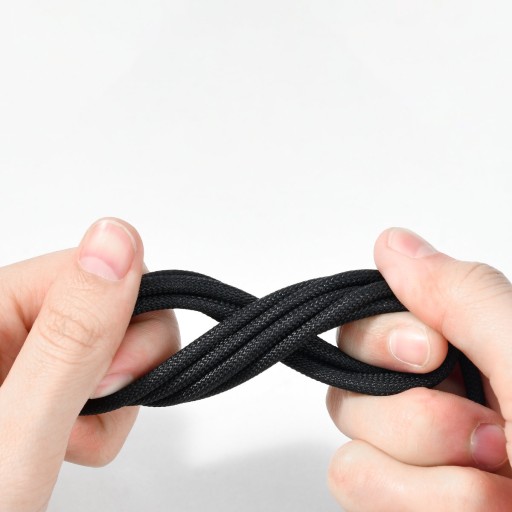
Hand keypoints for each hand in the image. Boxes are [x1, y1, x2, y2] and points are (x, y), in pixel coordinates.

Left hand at [0, 218, 179, 511]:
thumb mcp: (18, 429)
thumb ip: (72, 336)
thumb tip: (117, 237)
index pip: (96, 265)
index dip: (126, 316)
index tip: (110, 376)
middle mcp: (9, 320)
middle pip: (114, 303)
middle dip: (123, 362)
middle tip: (85, 411)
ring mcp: (30, 351)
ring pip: (117, 342)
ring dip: (114, 398)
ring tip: (67, 441)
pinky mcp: (48, 378)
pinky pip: (106, 373)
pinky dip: (107, 414)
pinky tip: (69, 443)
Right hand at [326, 228, 511, 510]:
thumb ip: (466, 295)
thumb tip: (392, 243)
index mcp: (463, 357)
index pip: (364, 324)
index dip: (381, 337)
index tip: (432, 354)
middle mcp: (433, 406)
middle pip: (350, 392)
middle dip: (419, 423)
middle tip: (497, 441)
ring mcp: (419, 467)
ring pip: (351, 456)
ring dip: (426, 484)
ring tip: (502, 494)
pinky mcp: (407, 505)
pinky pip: (358, 494)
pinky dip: (415, 507)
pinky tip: (480, 511)